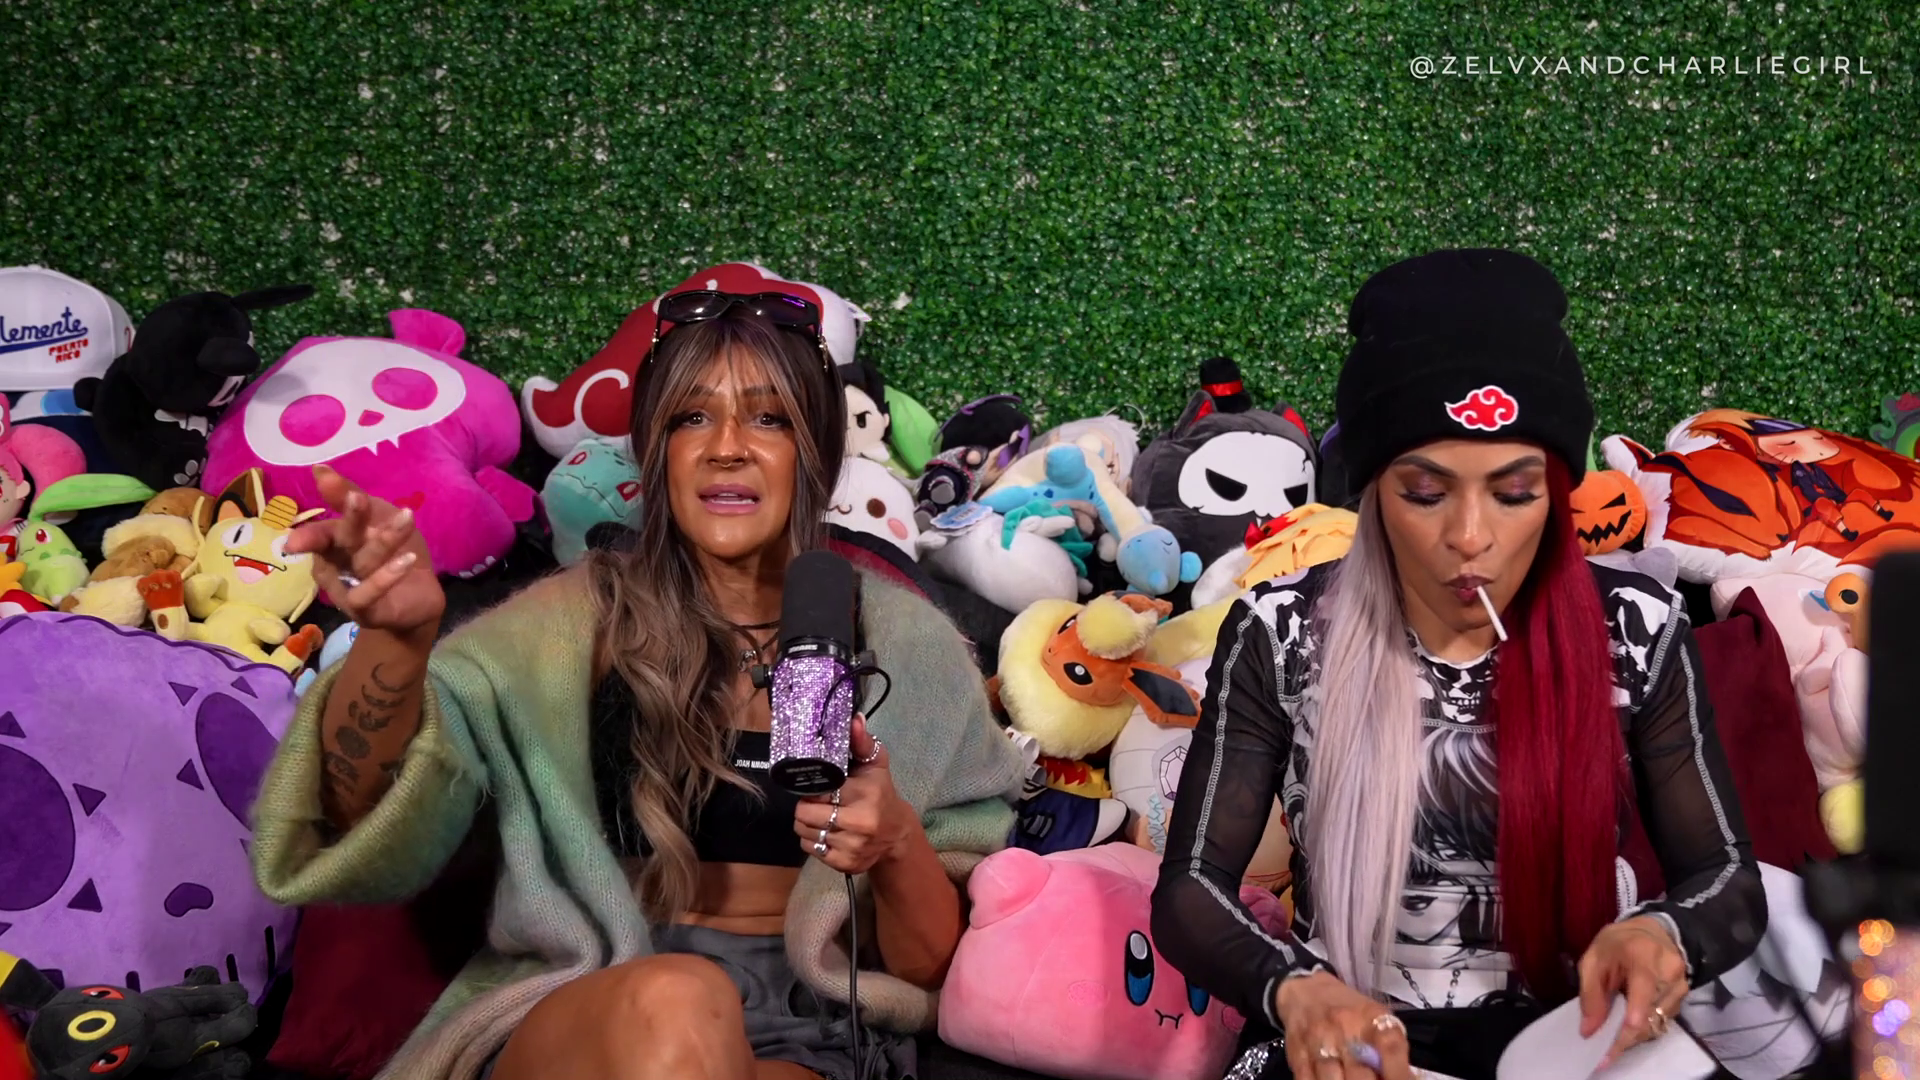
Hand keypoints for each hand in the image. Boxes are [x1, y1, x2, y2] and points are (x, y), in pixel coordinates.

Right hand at [284, 465, 443, 636]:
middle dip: (349, 518)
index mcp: (333, 543)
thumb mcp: (377, 519)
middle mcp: (334, 566)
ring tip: (407, 518)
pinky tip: (407, 560)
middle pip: (339, 540)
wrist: (418, 597)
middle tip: (359, 498)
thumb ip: (348, 496)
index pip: (321, 528)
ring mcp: (346, 591)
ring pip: (362, 562)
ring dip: (385, 539)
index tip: (319, 488)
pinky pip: (367, 595)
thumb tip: (319, 469)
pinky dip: (386, 577)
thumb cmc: (392, 553)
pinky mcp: (364, 612)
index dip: (322, 507)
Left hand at [792, 714, 914, 874]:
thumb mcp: (876, 765)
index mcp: (865, 796)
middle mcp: (859, 824)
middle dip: (806, 806)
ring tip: (821, 815)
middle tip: (818, 801)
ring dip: (807, 823)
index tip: (819, 785)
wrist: (896, 835)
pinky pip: (811, 849)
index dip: (812, 787)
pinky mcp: (845, 864)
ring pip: (804, 832)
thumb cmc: (881, 794)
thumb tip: (854, 719)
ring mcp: (851, 847)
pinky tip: (827, 831)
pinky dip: (813, 840)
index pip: (818, 791)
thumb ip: (862, 742)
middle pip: (804, 814)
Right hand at [1274, 971, 1411, 1079]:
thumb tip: (1407, 1078)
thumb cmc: (1349, 1009)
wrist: (1305, 991)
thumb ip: (1392, 1047)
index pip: (1390, 1048)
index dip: (1400, 1074)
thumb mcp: (1376, 1017)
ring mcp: (1318, 1042)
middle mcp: (1344, 1028)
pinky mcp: (1297, 1054)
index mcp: (1371, 1018)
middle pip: (1361, 1075)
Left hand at [1578, 915, 1688, 1066]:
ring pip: (1658, 1022)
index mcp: (1644, 954)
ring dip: (1635, 1033)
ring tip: (1614, 1038)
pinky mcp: (1684, 997)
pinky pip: (1663, 1020)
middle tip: (1606, 1052)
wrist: (1651, 932)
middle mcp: (1670, 970)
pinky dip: (1644, 1027)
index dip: (1635, 1014)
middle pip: (1651, 1013)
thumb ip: (1590, 993)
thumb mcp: (1594, 959)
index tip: (1622, 1037)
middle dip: (1626, 1035)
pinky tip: (1629, 1025)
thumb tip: (1589, 1030)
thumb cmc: (1618, 944)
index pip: (1644, 987)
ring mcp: (1681, 985)